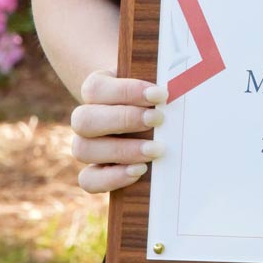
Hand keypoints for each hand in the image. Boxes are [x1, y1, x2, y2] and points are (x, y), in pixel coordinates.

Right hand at [69, 70, 167, 193]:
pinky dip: (112, 178)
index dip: (126, 91)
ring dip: (122, 151)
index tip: (160, 94)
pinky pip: (88, 180)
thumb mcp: (152, 82)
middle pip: (84, 120)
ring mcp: (86, 146)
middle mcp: (85, 118)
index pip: (96, 89)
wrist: (145, 115)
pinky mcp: (92, 172)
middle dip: (124, 120)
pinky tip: (139, 170)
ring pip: (82, 149)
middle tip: (158, 119)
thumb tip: (179, 85)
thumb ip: (159, 83)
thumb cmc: (150, 95)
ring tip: (155, 149)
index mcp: (96, 89)